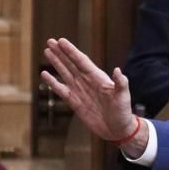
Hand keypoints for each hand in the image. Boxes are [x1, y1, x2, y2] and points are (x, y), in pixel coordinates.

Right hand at [40, 38, 146, 154]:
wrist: (117, 129)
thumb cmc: (123, 111)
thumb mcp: (123, 96)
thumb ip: (121, 83)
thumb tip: (118, 70)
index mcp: (98, 78)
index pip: (82, 61)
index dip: (71, 51)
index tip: (62, 41)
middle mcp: (87, 82)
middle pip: (71, 64)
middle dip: (61, 53)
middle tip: (50, 41)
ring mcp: (80, 91)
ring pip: (65, 73)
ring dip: (56, 63)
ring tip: (47, 51)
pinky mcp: (74, 102)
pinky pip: (61, 90)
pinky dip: (52, 82)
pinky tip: (45, 75)